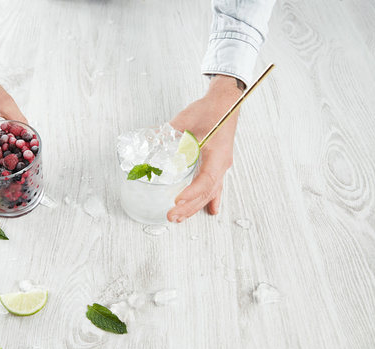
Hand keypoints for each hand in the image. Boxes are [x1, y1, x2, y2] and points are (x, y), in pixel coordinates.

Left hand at [167, 75, 242, 221]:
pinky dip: (210, 199)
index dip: (192, 192)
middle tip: (171, 216)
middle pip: (206, 192)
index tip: (177, 200)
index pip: (206, 179)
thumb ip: (167, 132)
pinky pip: (215, 186)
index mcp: (217, 153)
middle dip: (189, 207)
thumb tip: (148, 142)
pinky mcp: (217, 165)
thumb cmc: (211, 110)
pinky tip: (211, 210)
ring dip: (195, 206)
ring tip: (180, 218)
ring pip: (210, 192)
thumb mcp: (185, 119)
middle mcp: (221, 163)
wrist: (226, 103)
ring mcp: (221, 165)